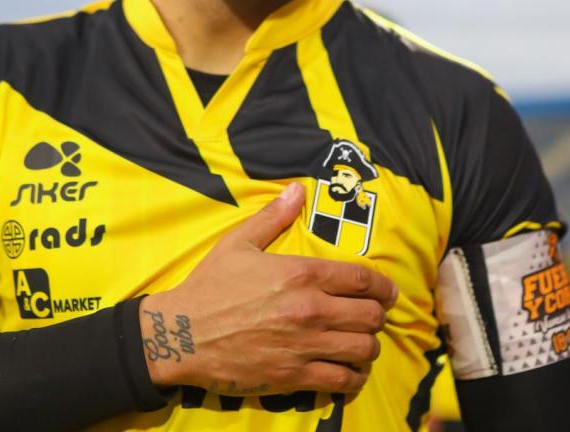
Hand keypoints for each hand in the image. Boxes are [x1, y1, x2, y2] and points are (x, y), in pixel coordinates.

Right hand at [138, 182, 397, 395]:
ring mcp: (304, 346)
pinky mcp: (294, 377)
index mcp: (301, 274)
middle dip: (377, 316)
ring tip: (361, 344)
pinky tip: (348, 371)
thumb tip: (296, 189)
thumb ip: (272, 217)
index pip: (362, 279)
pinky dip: (352, 377)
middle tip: (372, 317)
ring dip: (368, 347)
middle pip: (371, 316)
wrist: (181, 334)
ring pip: (363, 349)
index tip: (388, 291)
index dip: (383, 286)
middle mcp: (310, 310)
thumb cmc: (210, 286)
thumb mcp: (238, 243)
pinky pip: (342, 380)